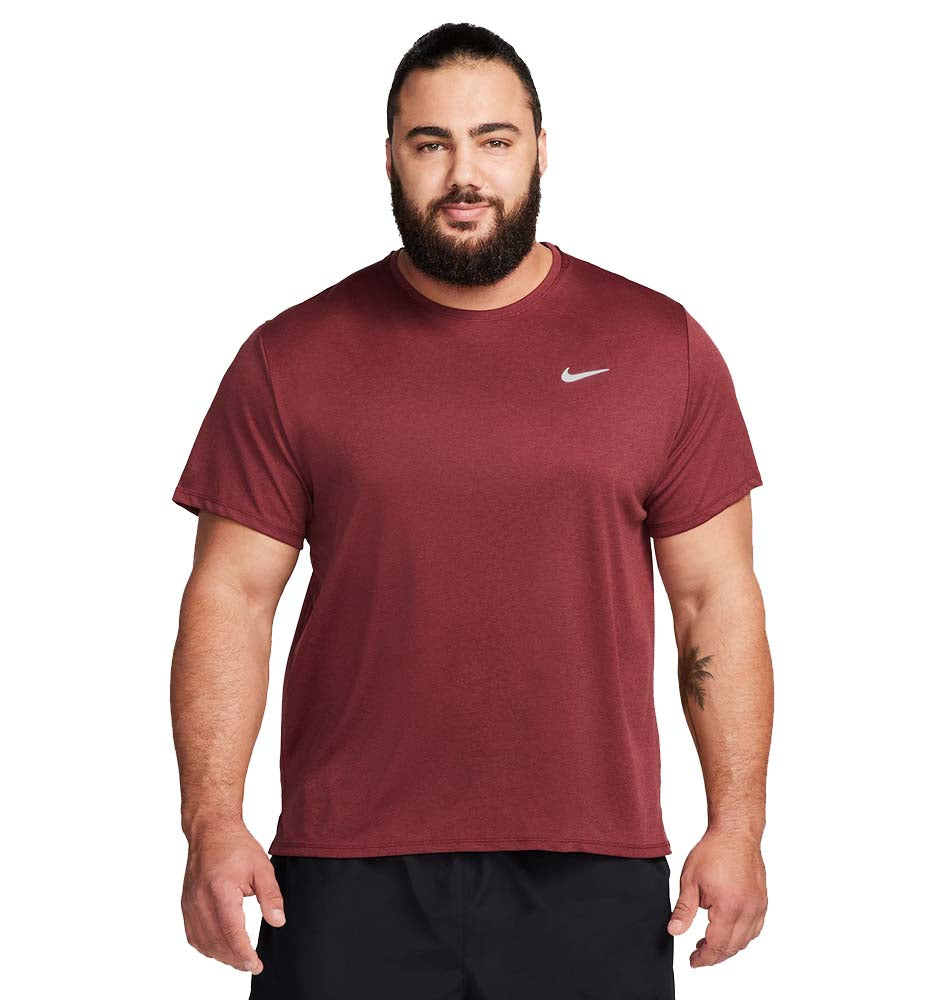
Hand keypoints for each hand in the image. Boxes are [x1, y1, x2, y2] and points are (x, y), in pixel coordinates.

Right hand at [181, 822, 285, 973]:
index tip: (256, 965)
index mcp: (220, 889)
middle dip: (235, 959)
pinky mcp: (186, 905)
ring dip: (221, 955)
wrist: (211, 832)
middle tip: (252, 965)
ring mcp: (190, 904)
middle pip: (216, 941)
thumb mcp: (262, 867)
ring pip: (203, 942)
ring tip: (239, 959)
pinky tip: (220, 948)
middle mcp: (200, 900)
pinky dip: (206, 946)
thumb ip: (271, 896)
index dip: (244, 952)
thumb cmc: (236, 846)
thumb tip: (278, 921)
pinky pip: (193, 935)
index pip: (231, 931)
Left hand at [666, 826, 767, 966]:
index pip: (717, 945)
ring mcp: (758, 907)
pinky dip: (741, 936)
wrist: (735, 833)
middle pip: (732, 947)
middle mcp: (748, 910)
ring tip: (708, 943)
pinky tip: (728, 931)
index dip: (704, 957)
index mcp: (729, 907)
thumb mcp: (690, 880)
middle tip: (697, 954)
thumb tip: (674, 931)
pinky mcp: (762, 902)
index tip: (693, 961)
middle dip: (714, 955)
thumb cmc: (713, 851)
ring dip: (728, 947)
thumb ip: (683, 910)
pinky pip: (754, 929)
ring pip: (745, 941)